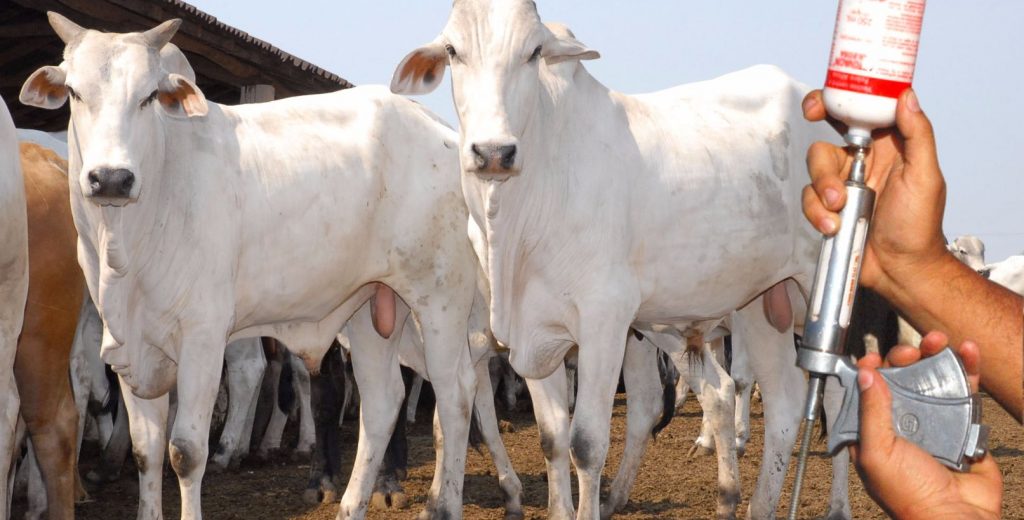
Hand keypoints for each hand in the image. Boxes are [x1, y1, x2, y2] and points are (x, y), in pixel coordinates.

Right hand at [801, 88, 952, 302]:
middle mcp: (861, 162)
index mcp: (887, 146)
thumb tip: (906, 95)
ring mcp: (841, 186)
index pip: (858, 113)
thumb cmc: (919, 225)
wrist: (901, 269)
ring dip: (822, 190)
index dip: (834, 102)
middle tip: (830, 184)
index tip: (817, 105)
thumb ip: (918, 134)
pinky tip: (834, 226)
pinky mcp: (827, 209)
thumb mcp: (926, 176)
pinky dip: (817, 213)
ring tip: (839, 209)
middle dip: (822, 162)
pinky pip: (809, 200)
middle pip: (825, 143)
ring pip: (813, 172)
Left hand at [850, 331, 1001, 518]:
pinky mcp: (964, 423)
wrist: (957, 517)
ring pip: (933, 379)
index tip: (873, 358)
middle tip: (911, 350)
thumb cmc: (909, 495)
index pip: (867, 393)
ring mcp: (934, 422)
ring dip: (937, 355)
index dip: (869, 372)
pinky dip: (967, 368)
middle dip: (905, 357)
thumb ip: (870, 413)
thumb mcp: (876, 453)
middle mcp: (903, 423)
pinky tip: (968, 351)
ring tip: (941, 340)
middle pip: (901, 379)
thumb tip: (865, 375)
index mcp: (873, 432)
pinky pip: (964, 391)